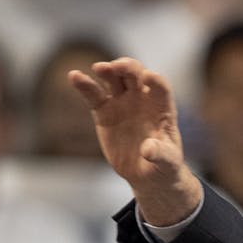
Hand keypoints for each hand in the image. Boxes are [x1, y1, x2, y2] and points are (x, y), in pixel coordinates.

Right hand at [67, 57, 202, 225]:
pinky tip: (74, 76)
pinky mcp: (104, 111)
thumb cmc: (163, 166)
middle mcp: (142, 100)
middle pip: (135, 74)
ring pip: (113, 79)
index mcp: (162, 108)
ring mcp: (122, 103)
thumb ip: (161, 154)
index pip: (161, 87)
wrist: (145, 175)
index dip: (155, 81)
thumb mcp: (168, 163)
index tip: (149, 77)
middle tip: (116, 67)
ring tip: (99, 68)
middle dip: (127, 67)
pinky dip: (84, 84)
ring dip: (107, 70)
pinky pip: (93, 94)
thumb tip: (148, 150)